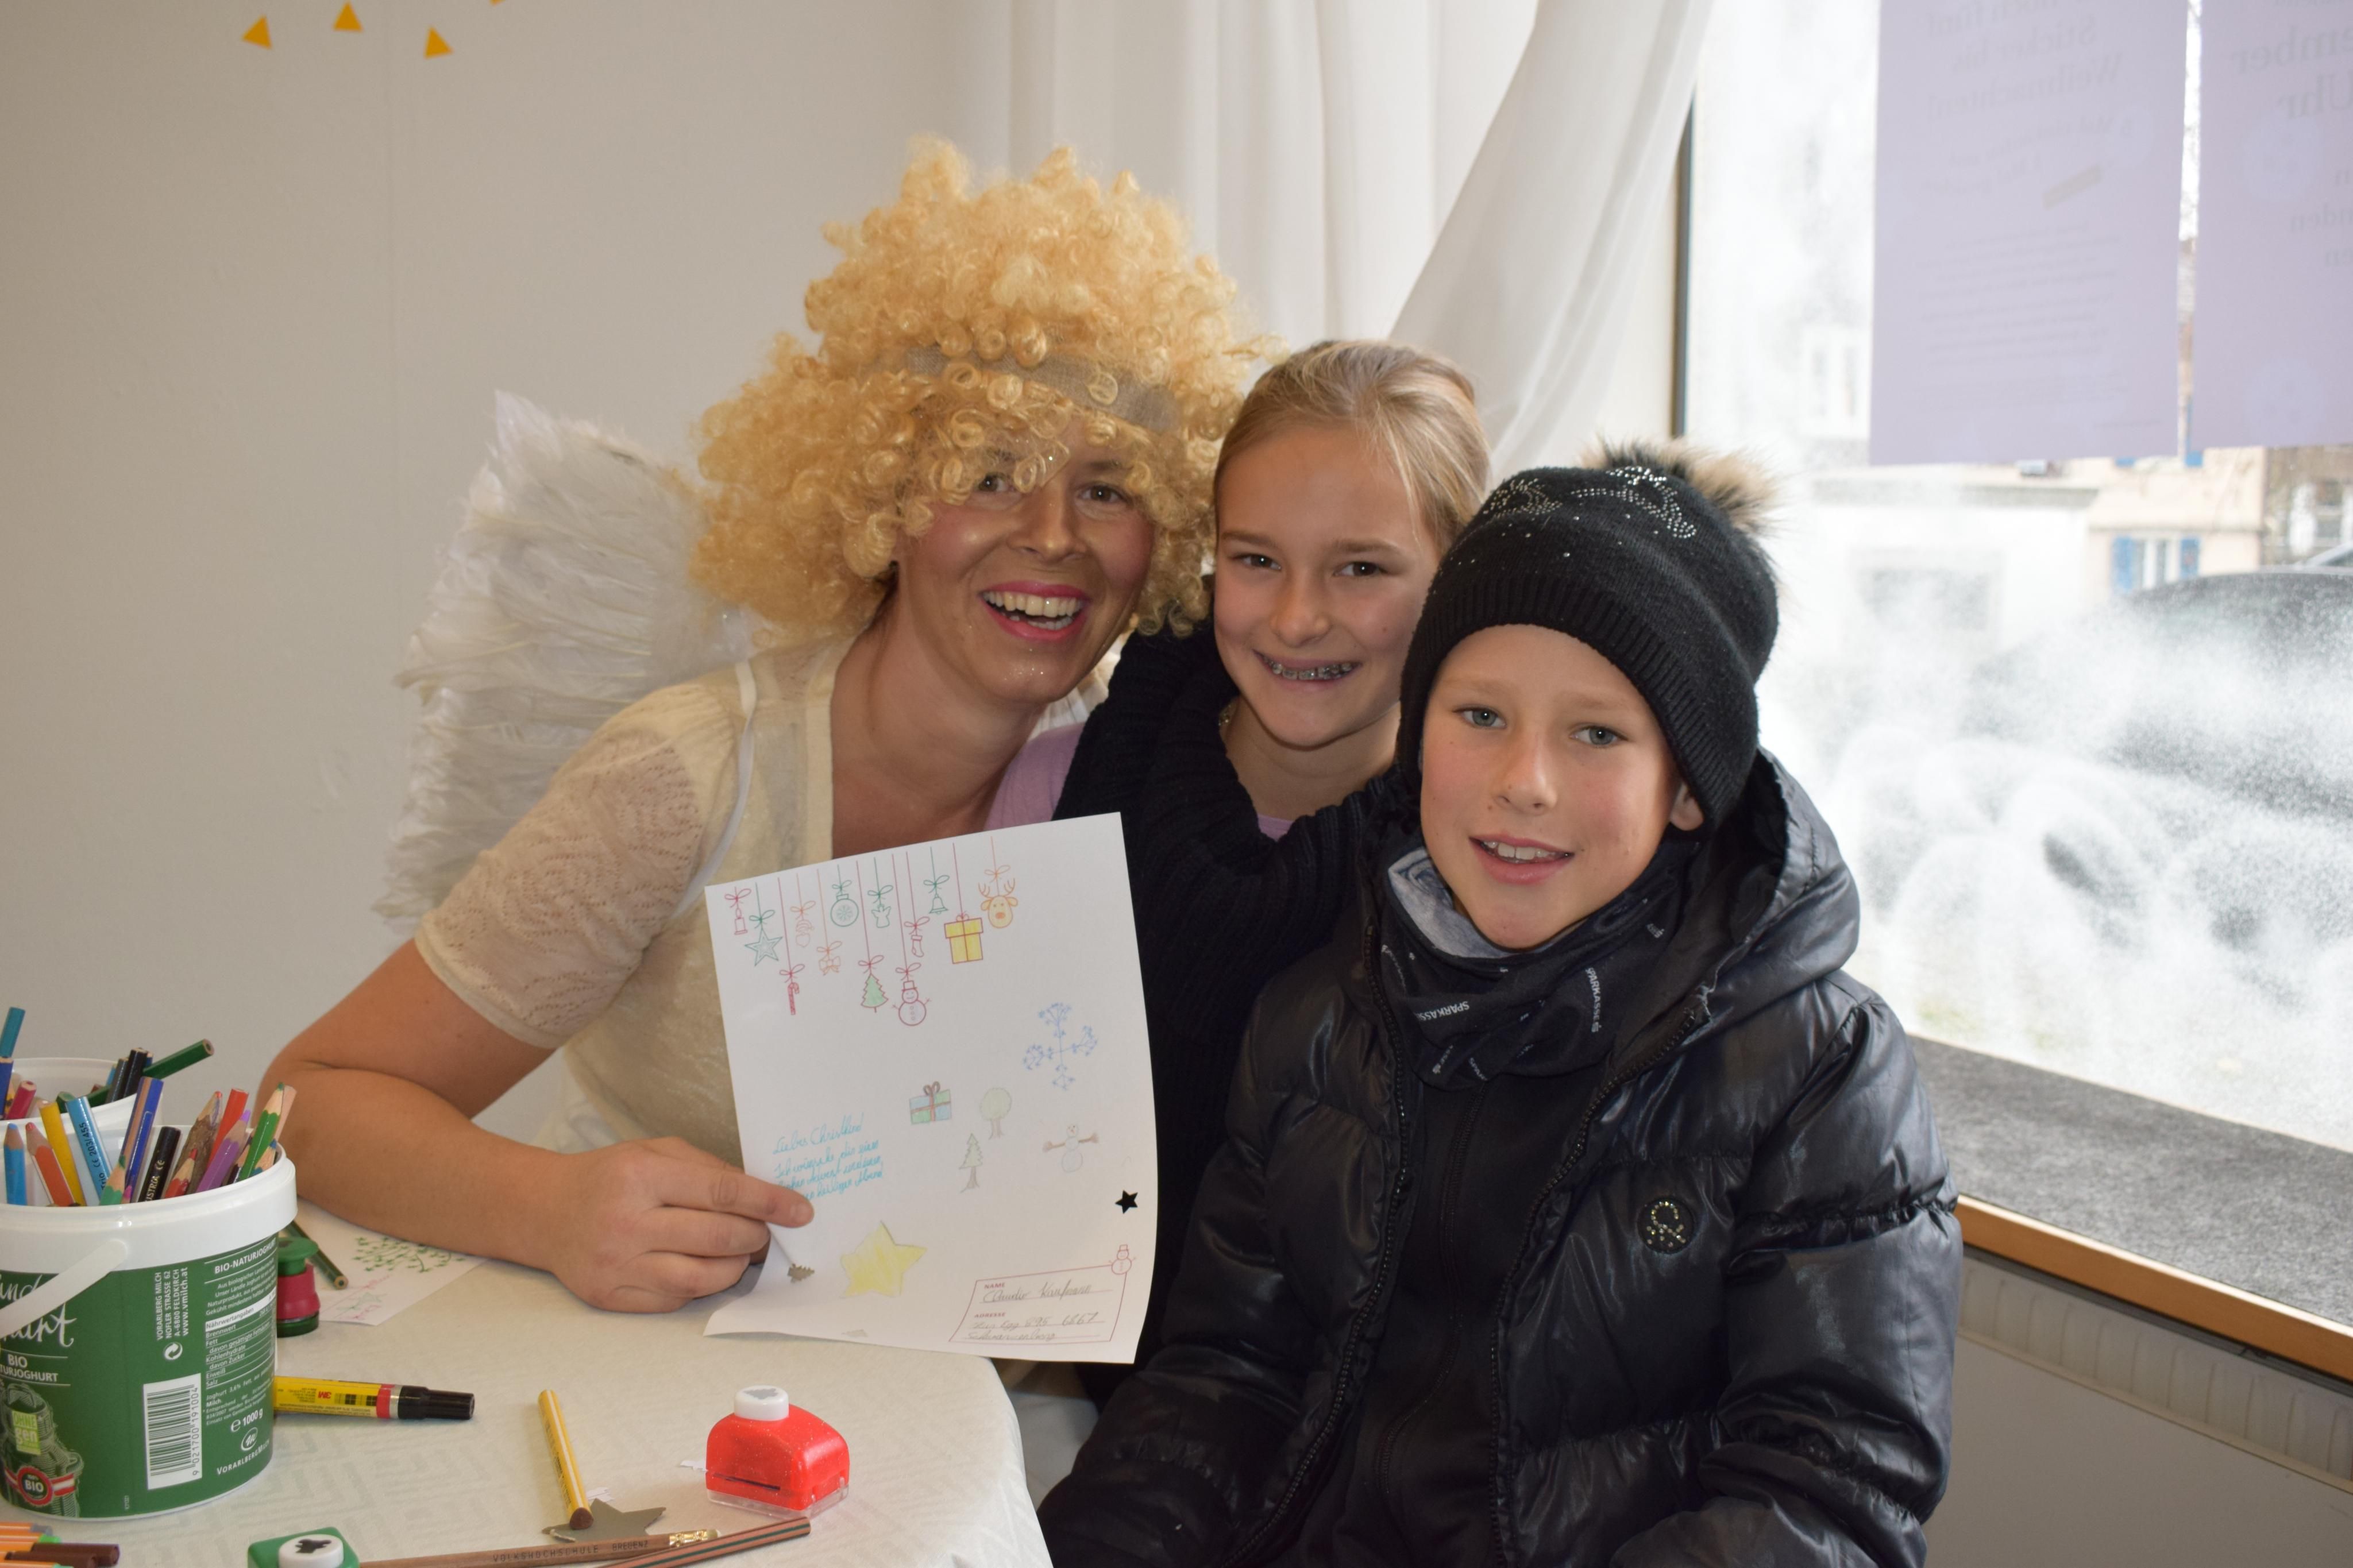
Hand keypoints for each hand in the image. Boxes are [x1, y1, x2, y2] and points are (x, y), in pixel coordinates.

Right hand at [532, 1137, 811, 1312]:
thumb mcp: (656, 1151)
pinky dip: (701, 1286)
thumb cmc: (610, 1176)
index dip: (769, 1202)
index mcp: (641, 1175)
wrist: (545, 1212)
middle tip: (765, 1232)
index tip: (800, 1210)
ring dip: (734, 1268)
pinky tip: (705, 1269)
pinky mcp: (609, 1296)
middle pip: (716, 1238)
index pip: (722, 1192)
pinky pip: (673, 1299)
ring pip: (700, 1278)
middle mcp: (626, 1221)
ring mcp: (616, 1264)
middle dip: (755, 1236)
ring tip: (741, 1253)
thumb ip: (710, 1170)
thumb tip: (764, 1196)